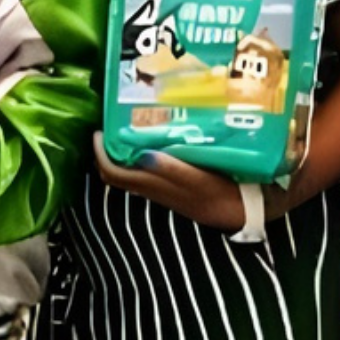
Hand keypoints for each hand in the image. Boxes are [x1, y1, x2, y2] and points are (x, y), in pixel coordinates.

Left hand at [93, 133, 253, 231]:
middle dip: (106, 151)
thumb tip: (140, 154)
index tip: (98, 132)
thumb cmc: (220, 193)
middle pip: (116, 172)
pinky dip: (138, 156)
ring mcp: (160, 189)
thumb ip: (169, 169)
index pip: (112, 172)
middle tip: (109, 127)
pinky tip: (151, 141)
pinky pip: (144, 171)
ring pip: (129, 172)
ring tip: (126, 128)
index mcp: (151, 185)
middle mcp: (150, 188)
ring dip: (121, 153)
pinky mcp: (171, 187)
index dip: (100, 154)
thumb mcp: (197, 179)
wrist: (241, 213)